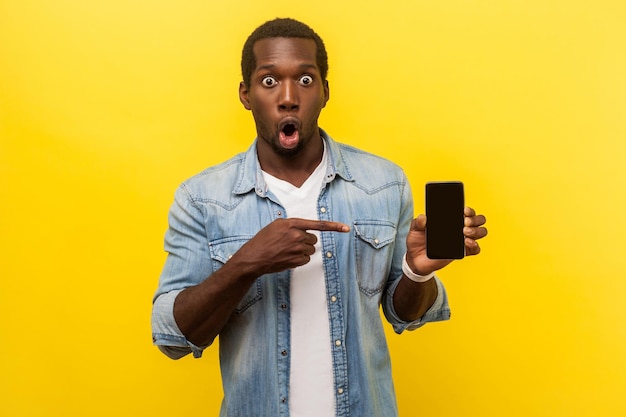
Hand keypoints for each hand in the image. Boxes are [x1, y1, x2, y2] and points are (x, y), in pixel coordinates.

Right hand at [233, 218, 349, 275]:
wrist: (254, 257)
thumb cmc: (264, 240)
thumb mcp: (276, 225)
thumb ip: (292, 224)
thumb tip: (304, 229)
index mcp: (292, 223)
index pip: (317, 224)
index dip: (334, 226)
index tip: (346, 228)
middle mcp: (296, 235)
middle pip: (313, 239)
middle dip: (306, 241)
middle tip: (291, 243)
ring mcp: (297, 249)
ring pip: (310, 249)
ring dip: (302, 250)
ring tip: (287, 250)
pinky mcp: (296, 260)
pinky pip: (306, 259)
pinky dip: (300, 259)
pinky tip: (287, 257)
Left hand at [406, 207, 487, 274]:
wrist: (415, 259)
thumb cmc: (417, 242)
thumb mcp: (415, 230)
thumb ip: (418, 223)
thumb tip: (424, 217)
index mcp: (451, 220)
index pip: (467, 212)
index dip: (469, 210)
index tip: (464, 211)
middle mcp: (459, 228)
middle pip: (478, 220)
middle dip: (475, 219)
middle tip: (464, 222)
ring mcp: (462, 240)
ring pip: (480, 232)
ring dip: (476, 231)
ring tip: (465, 232)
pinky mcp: (462, 252)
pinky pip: (475, 249)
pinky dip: (475, 245)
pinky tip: (467, 242)